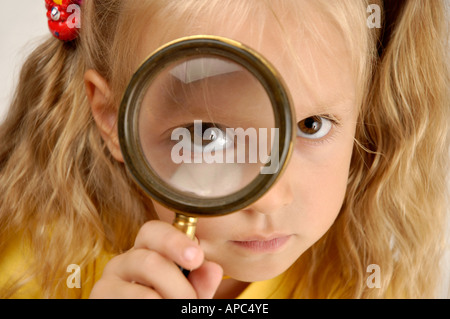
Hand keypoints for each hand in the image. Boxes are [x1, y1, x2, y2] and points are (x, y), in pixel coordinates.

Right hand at [89, 220, 222, 298]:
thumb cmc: (166, 303)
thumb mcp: (187, 295)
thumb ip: (200, 283)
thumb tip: (213, 269)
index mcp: (147, 250)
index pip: (154, 231)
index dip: (175, 241)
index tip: (196, 258)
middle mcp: (124, 261)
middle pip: (150, 261)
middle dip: (180, 287)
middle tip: (191, 303)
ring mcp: (107, 281)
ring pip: (143, 289)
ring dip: (169, 300)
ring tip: (176, 310)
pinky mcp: (99, 297)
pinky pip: (134, 300)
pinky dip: (152, 308)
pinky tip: (155, 311)